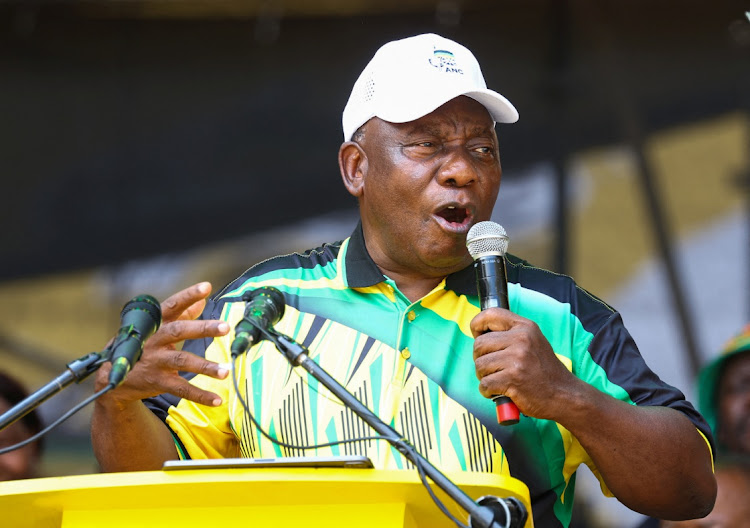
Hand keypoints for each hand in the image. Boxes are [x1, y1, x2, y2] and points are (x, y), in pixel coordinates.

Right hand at [95, 282, 230, 408]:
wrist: (113, 378)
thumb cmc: (141, 346)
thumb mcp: (157, 328)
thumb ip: (182, 315)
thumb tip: (203, 300)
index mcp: (156, 324)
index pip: (172, 306)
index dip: (188, 296)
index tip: (206, 287)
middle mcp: (154, 339)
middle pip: (178, 331)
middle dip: (202, 328)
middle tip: (225, 327)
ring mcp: (154, 361)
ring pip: (181, 361)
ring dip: (205, 367)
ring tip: (225, 372)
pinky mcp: (157, 381)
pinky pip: (180, 389)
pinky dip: (199, 395)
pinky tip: (216, 400)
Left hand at [470, 308, 580, 419]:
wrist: (564, 395)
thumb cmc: (544, 370)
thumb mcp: (533, 341)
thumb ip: (510, 333)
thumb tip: (479, 332)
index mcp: (525, 327)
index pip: (490, 314)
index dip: (477, 324)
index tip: (477, 334)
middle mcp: (521, 340)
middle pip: (479, 344)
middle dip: (480, 358)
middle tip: (492, 368)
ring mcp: (517, 359)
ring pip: (479, 365)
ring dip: (484, 377)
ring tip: (499, 380)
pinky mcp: (513, 379)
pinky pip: (484, 384)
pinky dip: (487, 391)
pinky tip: (499, 392)